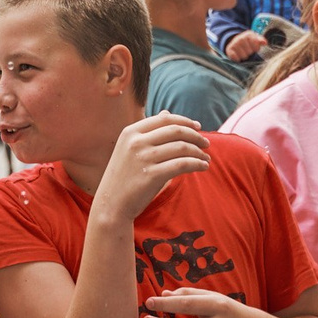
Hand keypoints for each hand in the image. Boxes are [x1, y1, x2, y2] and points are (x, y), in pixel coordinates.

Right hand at [90, 116, 210, 224]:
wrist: (111, 205)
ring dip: (199, 152)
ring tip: (206, 159)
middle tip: (206, 143)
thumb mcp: (130, 149)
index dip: (185, 121)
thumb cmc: (125, 176)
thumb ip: (149, 131)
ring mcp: (143, 158)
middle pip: (176, 131)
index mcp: (130, 132)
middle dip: (195, 136)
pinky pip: (182, 164)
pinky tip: (203, 167)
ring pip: (182, 147)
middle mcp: (136, 142)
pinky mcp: (151, 176)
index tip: (198, 127)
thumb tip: (167, 111)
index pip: (165, 119)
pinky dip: (197, 164)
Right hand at [223, 30, 267, 61]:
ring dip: (244, 56)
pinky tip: (238, 55)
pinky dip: (237, 58)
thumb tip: (265, 43)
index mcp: (248, 35)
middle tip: (247, 49)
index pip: (256, 47)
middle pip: (250, 52)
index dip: (256, 49)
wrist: (235, 40)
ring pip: (244, 56)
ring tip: (243, 52)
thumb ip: (261, 40)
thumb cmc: (248, 41)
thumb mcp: (255, 38)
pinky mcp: (229, 49)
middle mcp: (241, 38)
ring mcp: (234, 43)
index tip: (254, 47)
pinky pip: (236, 58)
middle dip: (250, 52)